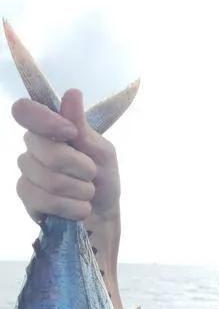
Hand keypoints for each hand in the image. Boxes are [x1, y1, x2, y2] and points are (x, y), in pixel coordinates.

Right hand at [13, 88, 121, 236]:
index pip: (25, 111)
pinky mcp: (27, 198)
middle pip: (46, 150)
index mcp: (48, 128)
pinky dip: (72, 207)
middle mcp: (33, 147)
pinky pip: (45, 200)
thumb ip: (83, 128)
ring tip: (87, 192)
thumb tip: (72, 94)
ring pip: (50, 179)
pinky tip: (79, 208)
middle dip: (80, 167)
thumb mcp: (102, 152)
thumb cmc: (102, 179)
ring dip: (80, 190)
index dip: (46, 121)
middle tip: (92, 174)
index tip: (70, 133)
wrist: (103, 214)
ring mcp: (27, 172)